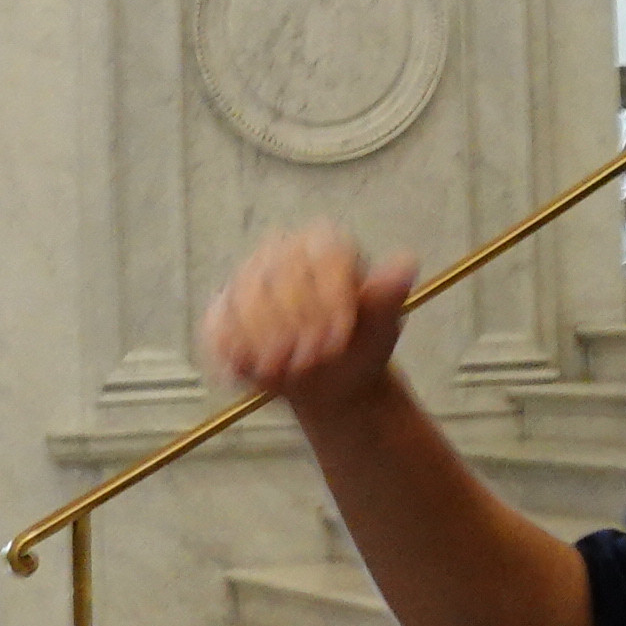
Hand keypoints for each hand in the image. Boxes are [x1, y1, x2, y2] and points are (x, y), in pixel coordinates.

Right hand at [201, 222, 417, 415]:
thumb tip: (407, 263)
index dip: (328, 302)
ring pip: (244, 299)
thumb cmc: (360, 346)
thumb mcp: (382, 324)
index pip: (321, 259)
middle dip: (294, 325)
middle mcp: (283, 250)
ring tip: (282, 372)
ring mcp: (249, 277)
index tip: (337, 342)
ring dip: (261, 340)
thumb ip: (388, 294)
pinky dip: (228, 348)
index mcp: (326, 244)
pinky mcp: (225, 308)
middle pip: (279, 279)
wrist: (331, 381)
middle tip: (310, 362)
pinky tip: (243, 373)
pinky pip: (218, 323)